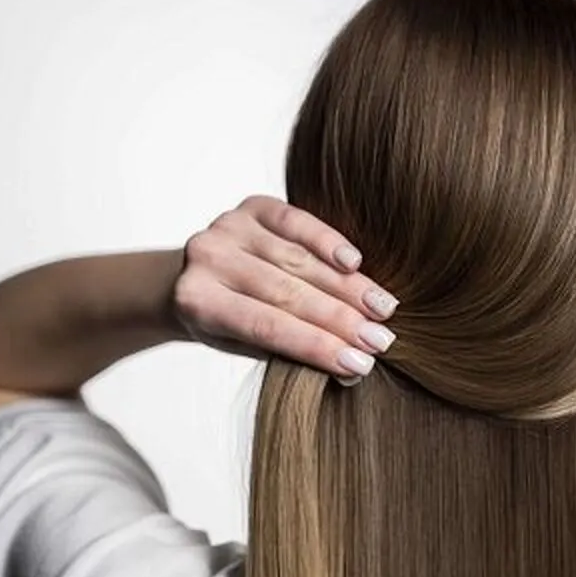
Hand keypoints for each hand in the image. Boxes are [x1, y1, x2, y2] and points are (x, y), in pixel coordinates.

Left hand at [172, 195, 398, 385]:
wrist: (192, 275)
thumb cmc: (227, 320)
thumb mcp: (246, 346)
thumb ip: (292, 353)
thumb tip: (353, 371)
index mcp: (197, 302)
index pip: (266, 327)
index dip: (316, 346)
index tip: (361, 365)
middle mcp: (206, 259)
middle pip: (286, 292)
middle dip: (340, 319)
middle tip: (382, 340)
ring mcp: (227, 226)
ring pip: (299, 260)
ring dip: (347, 286)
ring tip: (383, 308)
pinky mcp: (252, 205)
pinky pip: (297, 221)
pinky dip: (329, 241)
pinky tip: (356, 263)